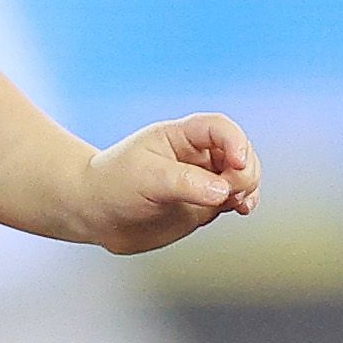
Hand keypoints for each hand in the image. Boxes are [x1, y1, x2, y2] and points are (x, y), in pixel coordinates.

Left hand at [81, 113, 261, 254]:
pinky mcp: (203, 206)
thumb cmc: (112, 184)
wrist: (95, 214)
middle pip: (239, 153)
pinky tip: (242, 209)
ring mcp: (202, 181)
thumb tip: (222, 191)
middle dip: (244, 171)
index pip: (218, 128)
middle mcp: (196, 156)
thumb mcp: (146, 177)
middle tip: (229, 192)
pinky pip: (234, 200)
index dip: (235, 141)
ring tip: (237, 203)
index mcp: (180, 136)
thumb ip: (185, 183)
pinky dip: (244, 202)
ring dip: (248, 187)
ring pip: (242, 177)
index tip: (238, 163)